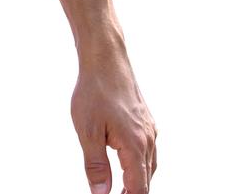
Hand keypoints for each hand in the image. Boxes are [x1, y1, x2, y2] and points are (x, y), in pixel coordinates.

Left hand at [71, 50, 157, 193]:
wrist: (106, 58)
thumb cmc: (95, 91)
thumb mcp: (88, 131)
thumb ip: (96, 166)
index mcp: (136, 145)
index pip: (139, 189)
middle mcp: (148, 139)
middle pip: (147, 180)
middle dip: (134, 193)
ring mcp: (149, 129)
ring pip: (149, 166)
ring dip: (138, 181)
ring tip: (122, 191)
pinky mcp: (146, 121)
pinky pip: (148, 151)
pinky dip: (140, 165)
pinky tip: (129, 165)